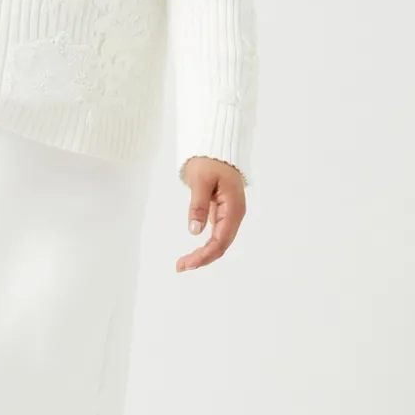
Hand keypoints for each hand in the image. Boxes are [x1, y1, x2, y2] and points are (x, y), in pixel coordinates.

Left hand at [176, 156, 245, 271]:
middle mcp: (234, 214)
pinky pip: (216, 234)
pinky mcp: (222, 212)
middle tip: (180, 267)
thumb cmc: (209, 161)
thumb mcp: (201, 181)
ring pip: (219, 241)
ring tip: (184, 263)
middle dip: (202, 258)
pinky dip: (205, 244)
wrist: (215, 148)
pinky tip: (193, 251)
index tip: (187, 263)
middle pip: (221, 244)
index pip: (221, 240)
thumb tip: (195, 231)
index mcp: (233, 208)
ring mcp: (229, 214)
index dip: (205, 255)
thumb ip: (198, 205)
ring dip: (204, 254)